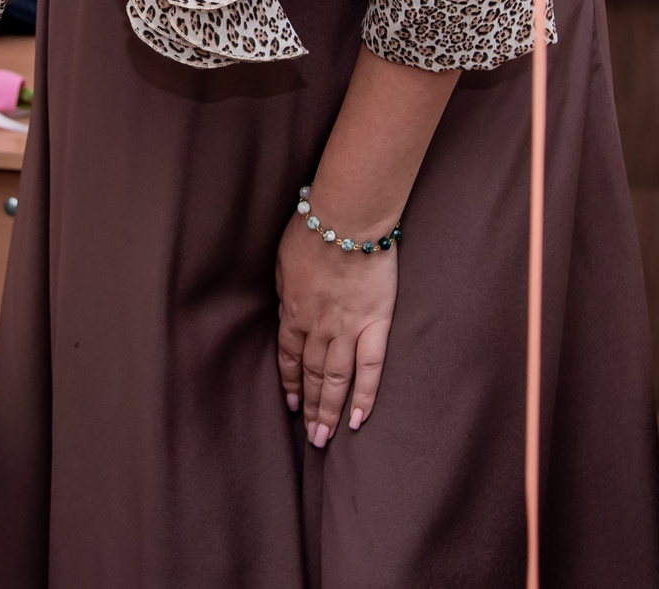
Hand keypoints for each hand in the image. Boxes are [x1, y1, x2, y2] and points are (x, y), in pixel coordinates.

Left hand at [274, 220, 396, 446]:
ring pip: (337, 380)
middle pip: (314, 375)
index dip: (290, 381)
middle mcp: (318, 328)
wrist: (346, 219)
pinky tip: (360, 419)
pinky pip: (370, 367)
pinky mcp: (376, 323)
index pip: (289, 356)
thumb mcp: (283, 261)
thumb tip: (288, 309)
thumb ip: (287, 291)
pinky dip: (365, 395)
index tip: (293, 402)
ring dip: (331, 411)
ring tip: (328, 438)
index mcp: (293, 311)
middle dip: (312, 407)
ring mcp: (348, 329)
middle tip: (312, 438)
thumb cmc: (312, 230)